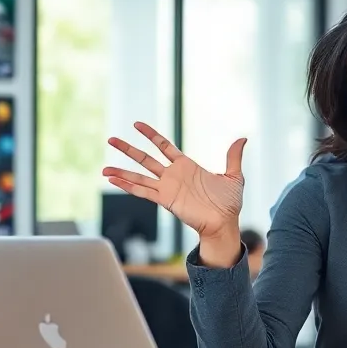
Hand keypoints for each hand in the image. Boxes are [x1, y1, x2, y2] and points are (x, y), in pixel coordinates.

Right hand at [103, 122, 246, 258]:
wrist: (225, 223)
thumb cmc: (229, 203)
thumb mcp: (234, 176)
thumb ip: (233, 156)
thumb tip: (242, 138)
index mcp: (187, 166)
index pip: (164, 146)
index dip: (151, 135)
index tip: (137, 124)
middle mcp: (173, 176)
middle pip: (145, 158)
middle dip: (128, 149)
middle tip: (111, 139)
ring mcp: (167, 188)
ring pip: (139, 176)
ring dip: (122, 171)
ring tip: (104, 168)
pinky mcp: (165, 200)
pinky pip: (143, 191)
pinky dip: (128, 186)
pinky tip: (114, 181)